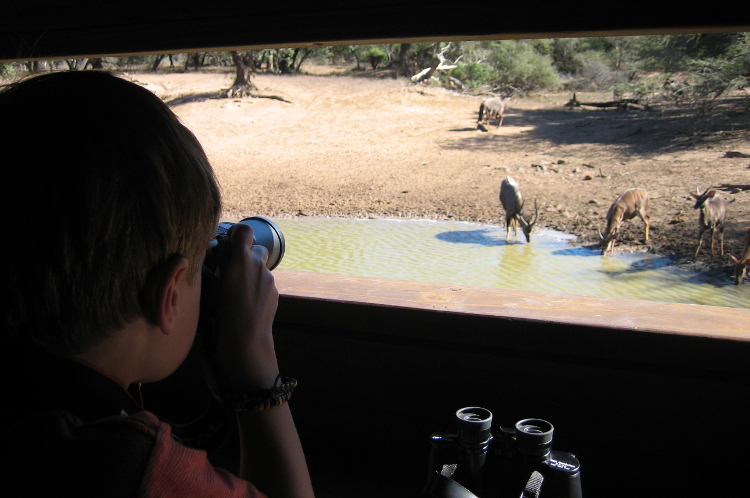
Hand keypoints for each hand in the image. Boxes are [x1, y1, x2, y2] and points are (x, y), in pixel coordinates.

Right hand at [213, 222, 279, 389]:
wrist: (246, 342)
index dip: (237, 234)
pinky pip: (265, 285)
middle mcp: (258, 266)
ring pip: (261, 269)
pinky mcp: (275, 294)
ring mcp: (269, 280)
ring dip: (252, 275)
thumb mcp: (211, 288)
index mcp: (240, 260)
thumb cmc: (221, 317)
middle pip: (257, 250)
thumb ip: (219, 267)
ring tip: (237, 293)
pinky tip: (247, 305)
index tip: (229, 242)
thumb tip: (219, 258)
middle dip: (247, 257)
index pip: (244, 231)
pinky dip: (257, 289)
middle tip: (232, 271)